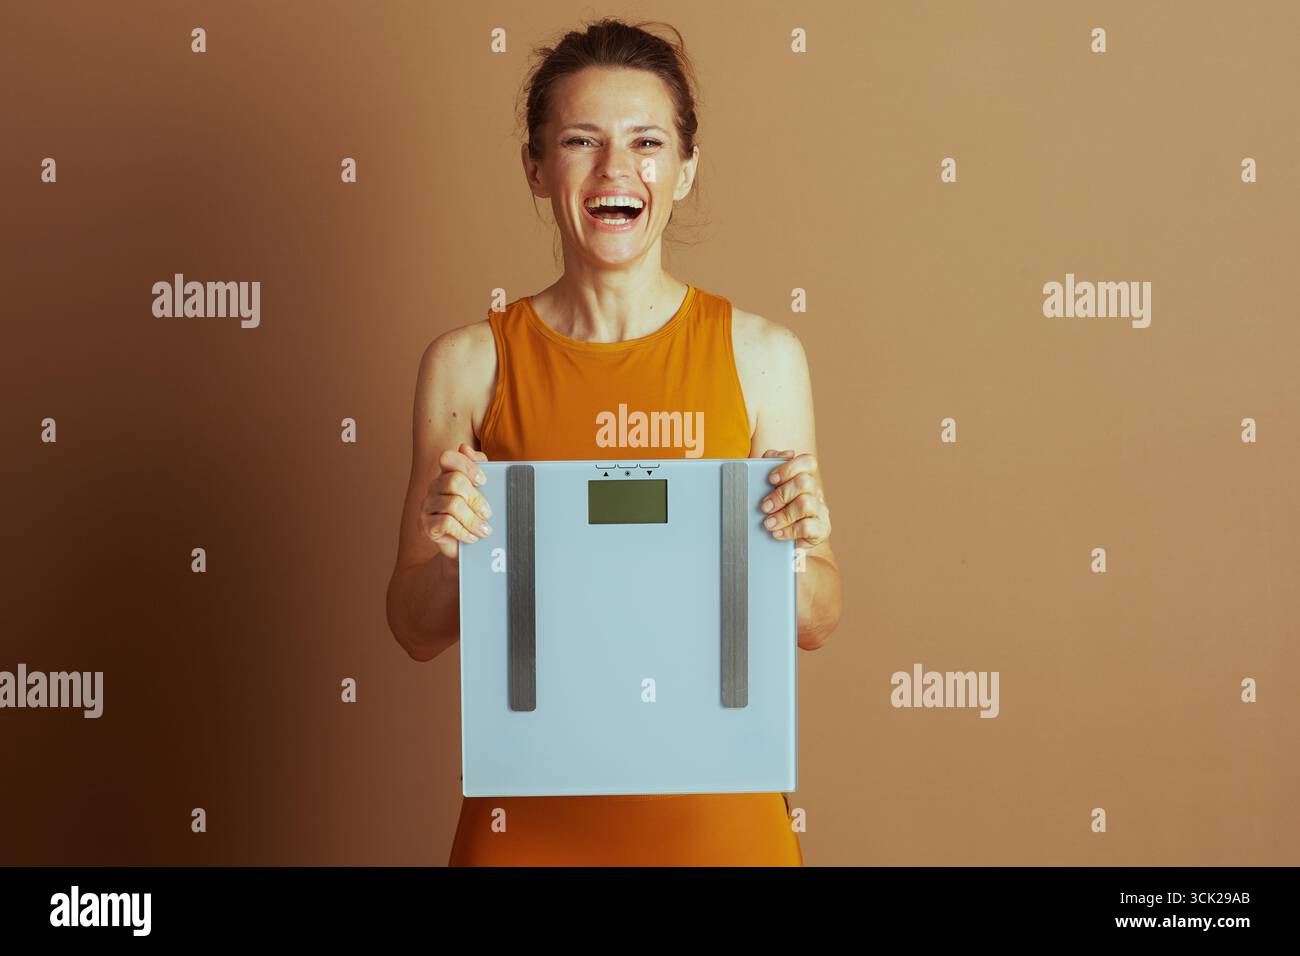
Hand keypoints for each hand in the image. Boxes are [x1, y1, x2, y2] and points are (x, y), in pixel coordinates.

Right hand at [420, 443, 491, 559]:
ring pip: (452, 504)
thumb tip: (466, 448)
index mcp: (447, 474)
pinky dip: (463, 531)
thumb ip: (480, 468)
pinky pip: (445, 523)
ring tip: (485, 530)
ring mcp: (428, 506)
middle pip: (454, 481)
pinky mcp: (426, 525)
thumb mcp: (484, 492)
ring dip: (473, 519)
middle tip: (488, 512)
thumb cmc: (475, 515)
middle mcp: (435, 487)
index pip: (448, 458)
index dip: (467, 466)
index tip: (483, 481)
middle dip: (476, 498)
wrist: (467, 548)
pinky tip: (472, 537)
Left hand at [758, 449, 830, 548]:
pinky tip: (777, 534)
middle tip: (764, 506)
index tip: (771, 479)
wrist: (780, 542)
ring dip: (783, 514)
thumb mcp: (765, 487)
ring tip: (768, 523)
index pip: (808, 462)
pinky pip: (807, 527)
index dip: (789, 467)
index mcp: (805, 478)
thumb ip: (769, 465)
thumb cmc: (773, 510)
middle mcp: (815, 492)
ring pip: (806, 504)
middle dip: (781, 494)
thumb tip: (785, 453)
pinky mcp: (821, 530)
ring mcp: (820, 511)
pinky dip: (789, 531)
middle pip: (805, 482)